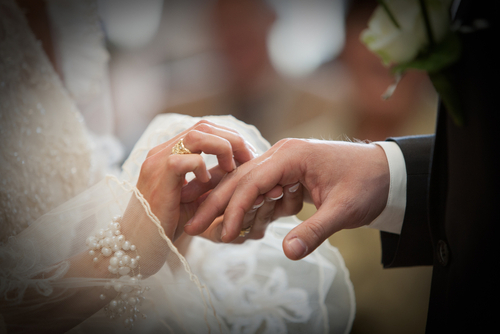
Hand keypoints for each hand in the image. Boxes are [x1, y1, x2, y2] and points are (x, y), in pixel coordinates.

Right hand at [123, 120, 254, 274]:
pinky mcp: (159, 178)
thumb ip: (212, 180)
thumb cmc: (167, 223)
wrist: (138, 245)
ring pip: (196, 136)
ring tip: (232, 168)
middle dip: (233, 139)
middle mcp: (162, 151)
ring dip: (223, 149)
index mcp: (170, 152)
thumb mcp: (195, 197)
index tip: (248, 155)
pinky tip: (207, 182)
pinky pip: (186, 160)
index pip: (204, 128)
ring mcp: (158, 162)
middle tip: (250, 158)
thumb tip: (240, 169)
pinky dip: (203, 167)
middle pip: (204, 125)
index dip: (229, 137)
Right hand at [184, 138, 389, 259]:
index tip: (221, 233)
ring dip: (235, 209)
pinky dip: (256, 210)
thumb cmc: (367, 184)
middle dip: (217, 204)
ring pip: (249, 186)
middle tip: (192, 225)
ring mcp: (284, 163)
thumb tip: (288, 254)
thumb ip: (315, 231)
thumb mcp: (343, 210)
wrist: (387, 172)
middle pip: (241, 180)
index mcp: (291, 155)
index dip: (234, 208)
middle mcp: (283, 155)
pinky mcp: (289, 175)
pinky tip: (249, 227)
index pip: (252, 181)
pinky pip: (264, 192)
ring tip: (215, 231)